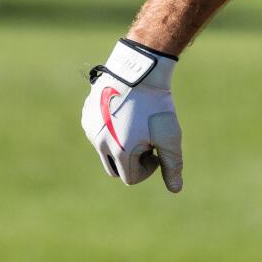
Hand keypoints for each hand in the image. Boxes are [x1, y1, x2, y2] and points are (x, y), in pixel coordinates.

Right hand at [80, 39, 183, 191]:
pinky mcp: (86, 115)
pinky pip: (97, 132)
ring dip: (120, 145)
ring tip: (136, 124)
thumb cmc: (156, 106)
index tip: (156, 149)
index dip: (148, 168)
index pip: (130, 178)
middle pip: (115, 168)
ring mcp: (90, 128)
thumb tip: (175, 189)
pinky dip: (110, 130)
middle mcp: (99, 143)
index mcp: (119, 152)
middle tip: (146, 140)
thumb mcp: (169, 136)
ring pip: (105, 150)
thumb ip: (172, 165)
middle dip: (131, 161)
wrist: (139, 71)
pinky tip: (125, 113)